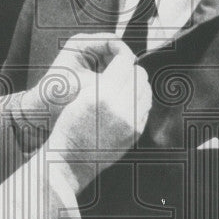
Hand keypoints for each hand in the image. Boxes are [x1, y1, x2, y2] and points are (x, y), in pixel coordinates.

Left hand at [15, 32, 135, 133]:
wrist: (42, 109)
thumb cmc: (57, 96)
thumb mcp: (86, 86)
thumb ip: (108, 79)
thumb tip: (132, 78)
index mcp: (80, 43)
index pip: (112, 40)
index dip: (125, 54)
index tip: (131, 67)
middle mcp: (86, 48)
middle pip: (116, 51)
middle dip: (125, 65)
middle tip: (132, 80)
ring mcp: (91, 59)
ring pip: (116, 62)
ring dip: (122, 74)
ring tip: (126, 87)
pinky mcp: (94, 71)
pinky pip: (112, 72)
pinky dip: (117, 80)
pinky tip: (121, 91)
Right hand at [47, 43, 151, 194]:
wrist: (72, 158)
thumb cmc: (71, 125)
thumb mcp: (82, 96)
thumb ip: (105, 82)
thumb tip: (126, 68)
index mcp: (103, 94)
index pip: (125, 64)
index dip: (124, 59)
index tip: (122, 60)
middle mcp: (120, 106)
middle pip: (139, 76)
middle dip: (134, 71)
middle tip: (127, 72)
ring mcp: (131, 121)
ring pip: (146, 92)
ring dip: (140, 86)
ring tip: (129, 87)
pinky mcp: (135, 132)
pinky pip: (145, 109)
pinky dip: (141, 102)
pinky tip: (130, 103)